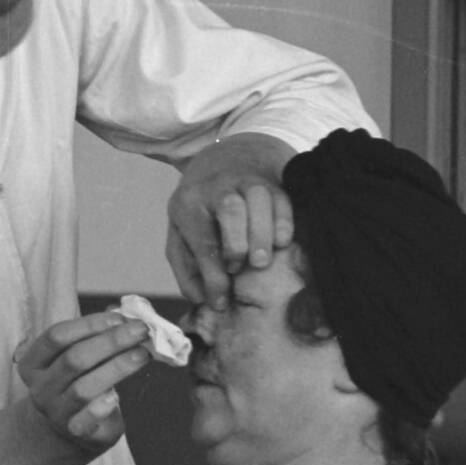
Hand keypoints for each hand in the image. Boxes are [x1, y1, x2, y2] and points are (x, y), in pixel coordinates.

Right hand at [16, 311, 151, 451]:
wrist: (68, 428)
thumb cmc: (77, 381)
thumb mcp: (77, 356)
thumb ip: (96, 336)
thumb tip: (128, 316)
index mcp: (34, 361)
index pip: (57, 336)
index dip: (89, 324)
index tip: (120, 318)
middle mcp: (40, 387)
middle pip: (74, 359)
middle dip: (111, 342)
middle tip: (141, 331)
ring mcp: (55, 411)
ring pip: (83, 388)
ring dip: (117, 368)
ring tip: (142, 354)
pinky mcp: (74, 431)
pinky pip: (85, 420)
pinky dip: (100, 408)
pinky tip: (116, 396)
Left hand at [168, 133, 296, 302]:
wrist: (225, 163)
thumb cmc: (200, 213)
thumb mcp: (180, 237)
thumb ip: (187, 271)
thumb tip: (205, 300)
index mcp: (189, 202)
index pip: (202, 239)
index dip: (213, 275)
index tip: (221, 301)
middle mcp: (219, 187)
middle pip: (230, 208)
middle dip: (238, 243)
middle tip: (241, 268)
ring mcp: (248, 181)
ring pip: (260, 198)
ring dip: (263, 233)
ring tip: (262, 261)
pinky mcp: (274, 183)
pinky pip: (284, 198)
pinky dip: (285, 222)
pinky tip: (281, 243)